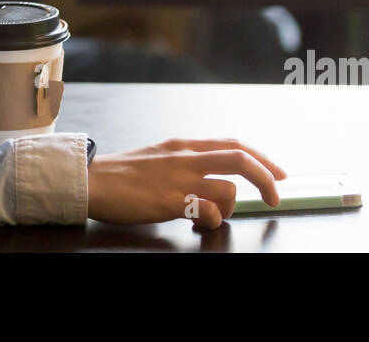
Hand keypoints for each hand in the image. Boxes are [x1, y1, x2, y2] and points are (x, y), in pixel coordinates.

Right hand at [87, 137, 285, 227]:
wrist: (92, 180)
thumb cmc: (122, 174)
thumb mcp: (159, 157)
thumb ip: (185, 162)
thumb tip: (211, 176)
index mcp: (184, 145)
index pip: (234, 144)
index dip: (262, 158)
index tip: (277, 173)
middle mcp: (186, 157)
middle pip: (240, 159)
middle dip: (266, 178)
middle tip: (275, 196)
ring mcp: (179, 179)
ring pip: (227, 190)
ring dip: (230, 209)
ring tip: (213, 217)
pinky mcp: (169, 200)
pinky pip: (207, 211)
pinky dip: (211, 221)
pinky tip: (198, 224)